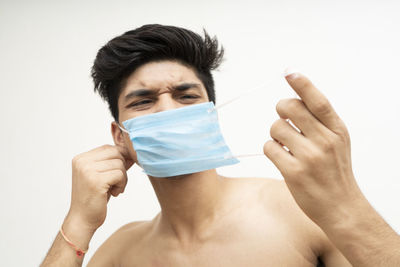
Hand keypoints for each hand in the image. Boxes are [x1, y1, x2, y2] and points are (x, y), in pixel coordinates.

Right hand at [67, 144, 133, 231]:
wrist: (82, 220)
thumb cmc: (94, 198)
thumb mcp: (103, 176)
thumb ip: (113, 162)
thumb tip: (131, 151)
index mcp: (81, 158)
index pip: (109, 148)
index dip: (120, 159)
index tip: (118, 174)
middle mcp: (82, 162)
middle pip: (116, 153)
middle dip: (122, 168)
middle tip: (116, 183)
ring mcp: (87, 170)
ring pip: (120, 164)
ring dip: (123, 178)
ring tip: (114, 189)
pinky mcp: (96, 181)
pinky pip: (120, 174)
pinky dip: (122, 184)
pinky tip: (114, 193)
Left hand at [263, 70, 362, 225]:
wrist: (340, 206)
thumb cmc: (334, 170)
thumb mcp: (338, 141)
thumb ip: (320, 121)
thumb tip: (294, 98)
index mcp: (336, 130)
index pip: (318, 101)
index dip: (302, 84)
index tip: (289, 72)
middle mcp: (325, 140)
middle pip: (289, 108)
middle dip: (281, 110)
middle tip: (284, 120)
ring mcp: (309, 156)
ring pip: (275, 127)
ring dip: (275, 135)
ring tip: (286, 145)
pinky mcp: (293, 172)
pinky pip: (269, 148)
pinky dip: (271, 150)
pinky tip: (282, 158)